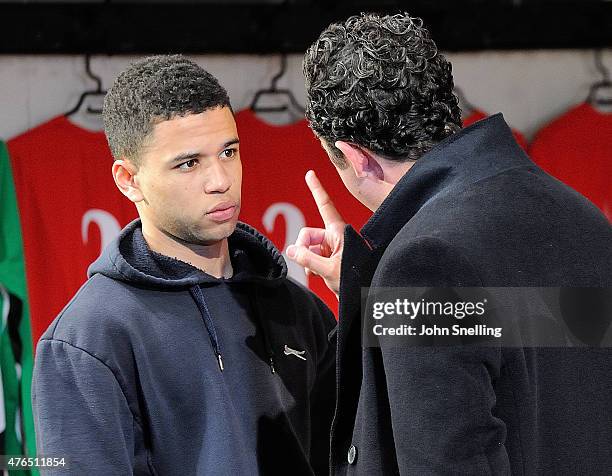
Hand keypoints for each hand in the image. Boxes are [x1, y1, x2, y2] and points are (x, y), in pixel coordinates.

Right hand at [286, 170, 344, 297]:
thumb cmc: (355, 278)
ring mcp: (332, 247)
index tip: (310, 174)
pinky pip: (312, 256)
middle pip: (308, 234)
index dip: (316, 189)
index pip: (324, 205)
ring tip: (320, 272)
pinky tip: (320, 274)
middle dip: (304, 249)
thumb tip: (291, 250)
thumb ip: (307, 259)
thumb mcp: (329, 270)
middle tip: (310, 265)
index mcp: (338, 231)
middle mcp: (335, 236)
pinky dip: (312, 266)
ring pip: (309, 247)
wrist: (364, 294)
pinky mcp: (330, 257)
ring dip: (309, 261)